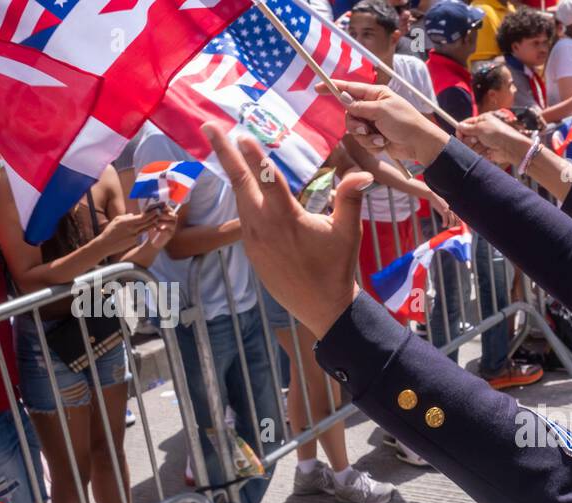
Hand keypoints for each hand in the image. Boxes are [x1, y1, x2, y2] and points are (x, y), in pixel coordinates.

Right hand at [98, 211, 159, 255]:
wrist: (106, 244)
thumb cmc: (110, 231)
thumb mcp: (117, 220)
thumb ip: (126, 217)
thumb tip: (133, 215)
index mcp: (127, 222)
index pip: (142, 217)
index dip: (150, 214)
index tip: (156, 210)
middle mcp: (132, 228)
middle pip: (146, 222)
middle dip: (154, 217)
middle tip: (160, 212)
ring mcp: (134, 235)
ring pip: (146, 228)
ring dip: (153, 223)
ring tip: (158, 218)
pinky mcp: (134, 241)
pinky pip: (142, 233)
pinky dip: (147, 229)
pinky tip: (152, 226)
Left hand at [143, 210, 178, 251]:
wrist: (151, 240)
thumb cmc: (150, 226)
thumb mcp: (149, 217)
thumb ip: (151, 210)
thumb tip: (151, 205)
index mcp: (169, 214)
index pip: (169, 208)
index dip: (162, 208)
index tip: (155, 209)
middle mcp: (173, 221)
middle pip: (173, 215)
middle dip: (164, 215)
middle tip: (155, 216)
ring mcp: (173, 228)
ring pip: (172, 223)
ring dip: (162, 222)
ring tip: (155, 223)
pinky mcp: (170, 235)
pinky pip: (167, 231)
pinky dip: (160, 229)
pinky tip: (155, 229)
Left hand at [203, 124, 366, 336]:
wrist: (322, 307)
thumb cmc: (337, 268)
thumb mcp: (348, 232)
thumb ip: (350, 198)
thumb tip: (363, 173)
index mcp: (287, 218)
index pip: (266, 179)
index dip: (253, 155)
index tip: (240, 134)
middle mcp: (264, 227)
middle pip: (239, 182)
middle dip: (223, 152)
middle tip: (208, 126)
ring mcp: (254, 240)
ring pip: (239, 199)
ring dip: (231, 172)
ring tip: (222, 149)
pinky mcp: (251, 251)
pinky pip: (243, 218)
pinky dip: (241, 197)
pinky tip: (242, 187)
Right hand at [332, 80, 449, 165]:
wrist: (420, 144)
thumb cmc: (405, 122)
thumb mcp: (381, 110)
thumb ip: (360, 106)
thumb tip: (342, 98)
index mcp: (375, 94)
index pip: (350, 89)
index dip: (333, 88)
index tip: (318, 88)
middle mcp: (372, 107)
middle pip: (349, 113)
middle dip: (355, 124)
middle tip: (365, 129)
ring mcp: (374, 123)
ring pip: (355, 131)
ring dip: (366, 137)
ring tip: (381, 139)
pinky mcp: (376, 138)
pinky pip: (364, 142)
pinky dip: (373, 145)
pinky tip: (385, 145)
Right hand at [429, 192, 458, 229]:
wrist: (434, 197)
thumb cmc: (439, 203)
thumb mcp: (447, 207)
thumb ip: (451, 212)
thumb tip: (452, 220)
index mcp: (455, 210)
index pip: (460, 220)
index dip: (457, 225)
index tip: (453, 226)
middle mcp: (453, 210)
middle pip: (457, 222)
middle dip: (453, 226)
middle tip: (448, 226)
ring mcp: (449, 211)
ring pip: (452, 223)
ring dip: (449, 226)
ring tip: (446, 226)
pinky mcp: (444, 211)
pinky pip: (446, 221)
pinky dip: (444, 225)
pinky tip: (443, 225)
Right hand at [457, 112, 533, 167]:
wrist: (510, 147)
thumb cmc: (497, 133)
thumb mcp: (481, 127)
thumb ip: (468, 128)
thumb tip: (458, 126)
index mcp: (481, 121)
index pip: (465, 125)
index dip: (460, 131)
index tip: (459, 136)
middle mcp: (481, 131)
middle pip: (466, 137)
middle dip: (470, 140)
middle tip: (477, 139)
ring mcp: (483, 142)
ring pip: (471, 147)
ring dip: (476, 147)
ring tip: (485, 145)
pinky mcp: (486, 152)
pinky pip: (477, 154)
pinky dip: (481, 153)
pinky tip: (488, 151)